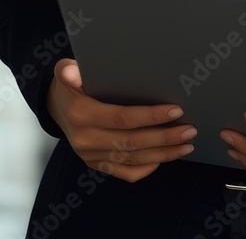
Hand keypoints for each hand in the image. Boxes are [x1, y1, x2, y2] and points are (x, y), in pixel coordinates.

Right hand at [46, 58, 196, 182]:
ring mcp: (91, 156)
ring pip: (133, 160)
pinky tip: (164, 158)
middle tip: (190, 130)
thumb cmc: (69, 85)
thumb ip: (68, 71)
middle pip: (132, 142)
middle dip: (164, 137)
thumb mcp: (64, 71)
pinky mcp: (96, 165)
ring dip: (163, 154)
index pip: (122, 118)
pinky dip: (147, 168)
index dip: (150, 116)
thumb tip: (74, 72)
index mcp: (81, 115)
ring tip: (186, 144)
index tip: (176, 110)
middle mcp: (86, 140)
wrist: (55, 108)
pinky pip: (125, 173)